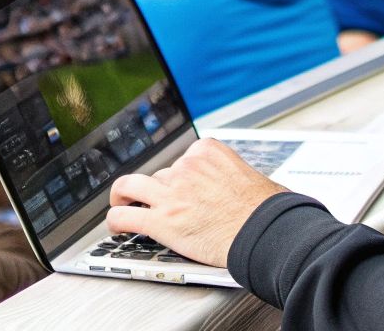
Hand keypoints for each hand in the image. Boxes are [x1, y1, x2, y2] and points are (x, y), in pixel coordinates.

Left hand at [107, 138, 286, 267]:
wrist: (266, 232)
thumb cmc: (267, 210)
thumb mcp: (251, 176)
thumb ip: (234, 175)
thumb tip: (241, 187)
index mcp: (208, 152)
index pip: (183, 158)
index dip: (181, 176)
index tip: (180, 186)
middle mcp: (186, 168)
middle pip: (161, 175)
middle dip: (160, 190)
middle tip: (155, 201)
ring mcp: (171, 193)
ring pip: (130, 186)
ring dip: (123, 196)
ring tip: (121, 204)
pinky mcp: (161, 221)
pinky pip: (124, 216)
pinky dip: (115, 221)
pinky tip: (117, 226)